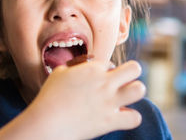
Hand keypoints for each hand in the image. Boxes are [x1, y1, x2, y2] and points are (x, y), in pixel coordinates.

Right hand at [26, 60, 145, 139]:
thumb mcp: (59, 72)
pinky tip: (121, 117)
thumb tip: (84, 65)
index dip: (106, 71)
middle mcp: (105, 82)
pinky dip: (131, 118)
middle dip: (132, 73)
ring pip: (139, 89)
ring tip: (125, 97)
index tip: (97, 81)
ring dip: (135, 92)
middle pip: (135, 68)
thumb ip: (75, 66)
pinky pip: (135, 118)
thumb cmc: (49, 97)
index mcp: (93, 68)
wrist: (46, 122)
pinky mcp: (110, 121)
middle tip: (123, 82)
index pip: (111, 63)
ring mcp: (109, 101)